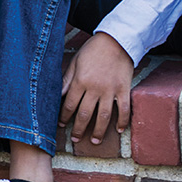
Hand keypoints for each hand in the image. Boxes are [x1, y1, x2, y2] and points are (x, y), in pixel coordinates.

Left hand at [61, 31, 134, 147]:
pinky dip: (122, 121)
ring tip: (94, 141)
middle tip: (76, 139)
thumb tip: (58, 95)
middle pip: (85, 114)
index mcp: (80, 81)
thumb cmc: (92, 50)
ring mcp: (110, 90)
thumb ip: (67, 80)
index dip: (64, 116)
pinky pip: (124, 109)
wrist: (116, 40)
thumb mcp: (75, 62)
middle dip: (79, 129)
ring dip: (99, 131)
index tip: (61, 125)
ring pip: (104, 116)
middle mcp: (94, 88)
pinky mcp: (124, 89)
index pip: (69, 104)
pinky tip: (119, 130)